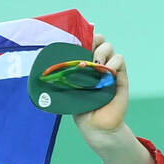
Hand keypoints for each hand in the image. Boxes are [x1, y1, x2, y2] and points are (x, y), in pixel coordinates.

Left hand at [72, 34, 151, 163]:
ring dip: (101, 53)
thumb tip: (42, 69)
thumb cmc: (79, 109)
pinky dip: (112, 64)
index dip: (85, 38)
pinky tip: (105, 73)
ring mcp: (109, 69)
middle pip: (100, 41)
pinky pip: (119, 61)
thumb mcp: (67, 91)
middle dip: (95, 40)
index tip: (78, 42)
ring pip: (109, 48)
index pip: (87, 44)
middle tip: (87, 51)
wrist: (95, 126)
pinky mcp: (120, 76)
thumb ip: (63, 79)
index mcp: (84, 65)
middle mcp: (97, 64)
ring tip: (94, 66)